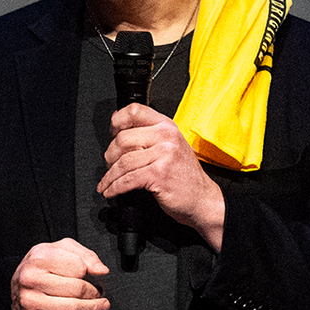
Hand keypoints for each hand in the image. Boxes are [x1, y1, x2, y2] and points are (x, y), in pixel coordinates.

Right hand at [11, 238, 109, 309]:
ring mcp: (29, 302)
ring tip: (97, 306)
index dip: (89, 272)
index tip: (92, 276)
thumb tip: (101, 270)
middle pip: (77, 290)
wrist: (18, 286)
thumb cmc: (43, 267)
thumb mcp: (63, 249)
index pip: (78, 267)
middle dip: (95, 294)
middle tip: (98, 294)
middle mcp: (30, 279)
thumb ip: (86, 255)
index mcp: (39, 257)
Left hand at [98, 104, 225, 250]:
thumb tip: (119, 131)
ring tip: (107, 183)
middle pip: (122, 139)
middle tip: (110, 165)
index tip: (111, 133)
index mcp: (167, 126)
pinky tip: (111, 191)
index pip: (135, 111)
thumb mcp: (171, 146)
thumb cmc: (184, 175)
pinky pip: (127, 179)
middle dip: (110, 156)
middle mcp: (166, 136)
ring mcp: (164, 154)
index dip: (117, 122)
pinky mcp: (159, 174)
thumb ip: (150, 136)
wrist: (202, 198)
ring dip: (110, 176)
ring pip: (123, 162)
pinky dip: (114, 187)